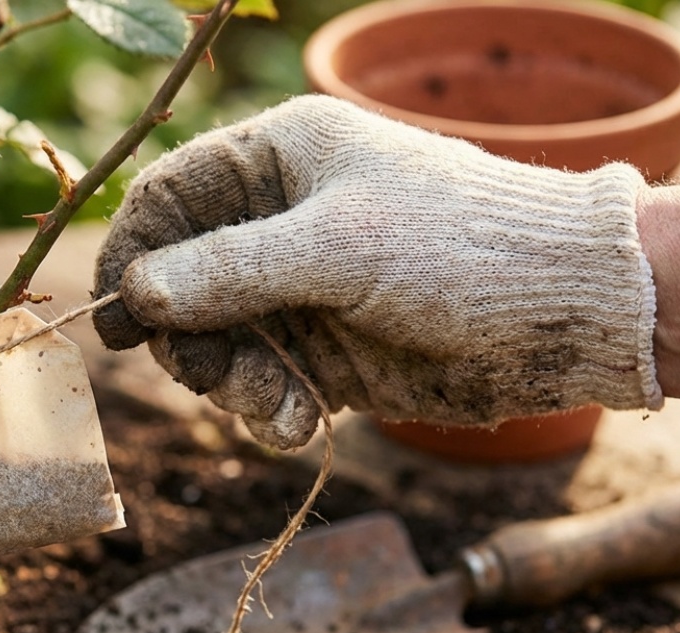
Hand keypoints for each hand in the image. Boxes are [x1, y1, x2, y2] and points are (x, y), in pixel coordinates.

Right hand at [93, 95, 662, 448]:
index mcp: (278, 162)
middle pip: (179, 283)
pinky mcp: (319, 352)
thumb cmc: (458, 247)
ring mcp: (296, 291)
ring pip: (214, 344)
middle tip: (210, 375)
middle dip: (189, 338)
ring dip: (231, 385)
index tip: (117, 320)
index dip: (134, 254)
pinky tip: (300, 424)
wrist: (561, 316)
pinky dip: (266, 411)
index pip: (170, 198)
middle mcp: (276, 224)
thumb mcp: (337, 248)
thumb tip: (135, 292)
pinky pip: (258, 385)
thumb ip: (230, 269)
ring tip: (277, 407)